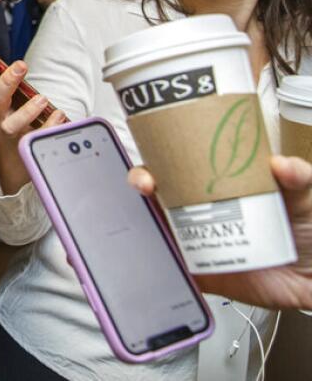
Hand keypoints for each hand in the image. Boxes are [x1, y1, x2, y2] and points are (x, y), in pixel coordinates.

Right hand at [0, 58, 64, 192]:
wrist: (15, 140)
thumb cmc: (9, 108)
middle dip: (7, 83)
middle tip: (21, 66)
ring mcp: (10, 130)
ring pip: (13, 124)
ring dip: (27, 110)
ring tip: (42, 98)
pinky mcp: (26, 140)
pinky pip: (38, 135)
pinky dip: (50, 124)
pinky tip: (58, 114)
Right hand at [130, 155, 311, 309]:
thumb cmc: (310, 230)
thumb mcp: (305, 195)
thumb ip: (299, 176)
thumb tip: (282, 165)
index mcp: (219, 186)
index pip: (179, 167)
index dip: (157, 162)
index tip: (152, 167)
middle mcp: (202, 211)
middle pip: (158, 196)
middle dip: (140, 188)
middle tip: (145, 187)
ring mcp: (199, 242)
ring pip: (157, 229)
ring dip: (141, 224)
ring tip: (142, 222)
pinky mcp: (201, 273)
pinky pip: (171, 267)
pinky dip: (156, 262)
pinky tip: (152, 255)